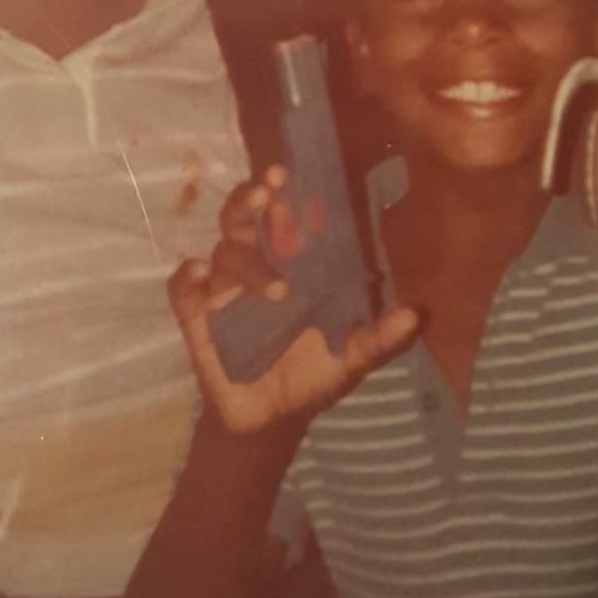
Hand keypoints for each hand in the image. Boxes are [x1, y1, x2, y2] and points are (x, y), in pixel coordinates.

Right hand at [169, 166, 418, 435]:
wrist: (270, 420)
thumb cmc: (313, 376)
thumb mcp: (351, 358)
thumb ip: (379, 337)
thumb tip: (414, 315)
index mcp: (295, 265)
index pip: (290, 218)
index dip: (294, 195)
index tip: (299, 177)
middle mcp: (257, 265)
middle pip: (247, 218)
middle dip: (253, 198)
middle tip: (267, 189)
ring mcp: (224, 289)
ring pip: (224, 250)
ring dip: (245, 257)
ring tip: (276, 288)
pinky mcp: (196, 315)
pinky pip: (184, 287)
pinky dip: (190, 278)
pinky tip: (203, 275)